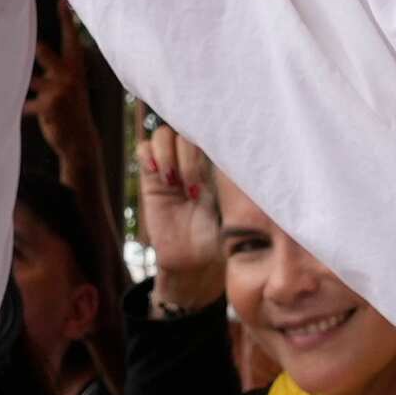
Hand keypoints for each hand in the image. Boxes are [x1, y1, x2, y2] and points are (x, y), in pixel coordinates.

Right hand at [133, 115, 223, 309]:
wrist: (196, 263)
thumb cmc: (223, 239)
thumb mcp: (235, 210)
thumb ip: (238, 187)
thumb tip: (251, 164)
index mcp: (216, 165)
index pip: (211, 132)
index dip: (209, 138)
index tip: (214, 160)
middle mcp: (192, 162)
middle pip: (186, 131)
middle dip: (189, 157)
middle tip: (193, 189)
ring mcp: (171, 168)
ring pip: (164, 135)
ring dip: (168, 155)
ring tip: (173, 182)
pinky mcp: (151, 179)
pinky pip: (144, 149)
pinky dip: (149, 156)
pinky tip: (161, 178)